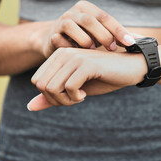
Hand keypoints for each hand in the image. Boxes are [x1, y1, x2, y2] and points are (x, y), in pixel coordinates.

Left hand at [27, 47, 146, 110]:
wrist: (130, 69)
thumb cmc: (104, 78)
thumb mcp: (75, 90)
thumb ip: (52, 96)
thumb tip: (30, 107)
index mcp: (58, 56)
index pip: (37, 81)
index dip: (49, 96)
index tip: (67, 97)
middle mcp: (63, 53)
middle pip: (41, 85)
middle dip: (55, 100)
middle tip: (73, 100)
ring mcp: (74, 57)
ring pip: (52, 87)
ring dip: (65, 100)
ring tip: (79, 97)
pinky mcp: (86, 64)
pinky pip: (68, 87)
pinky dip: (75, 97)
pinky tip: (85, 94)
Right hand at [29, 0, 136, 57]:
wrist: (56, 42)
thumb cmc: (85, 39)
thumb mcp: (101, 35)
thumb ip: (119, 37)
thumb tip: (143, 41)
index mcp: (88, 9)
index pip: (106, 17)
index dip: (118, 30)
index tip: (130, 43)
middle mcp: (73, 12)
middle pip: (89, 20)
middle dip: (103, 35)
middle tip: (113, 49)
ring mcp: (60, 22)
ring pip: (72, 26)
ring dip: (85, 40)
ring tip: (94, 50)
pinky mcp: (51, 35)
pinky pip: (58, 39)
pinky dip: (69, 47)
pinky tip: (78, 56)